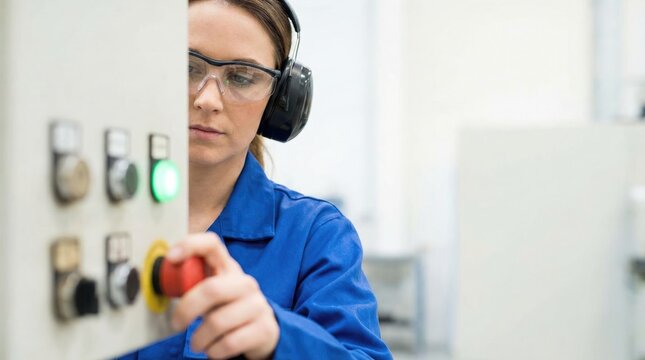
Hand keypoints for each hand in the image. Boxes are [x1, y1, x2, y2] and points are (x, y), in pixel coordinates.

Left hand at [167, 232, 278, 359]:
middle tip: (176, 324)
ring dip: (199, 339)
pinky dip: (214, 351)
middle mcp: (245, 283)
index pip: (212, 244)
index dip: (191, 246)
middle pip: (211, 289)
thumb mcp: (212, 293)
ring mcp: (257, 305)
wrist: (262, 331)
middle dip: (187, 310)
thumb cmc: (227, 308)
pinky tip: (214, 349)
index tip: (171, 258)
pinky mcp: (263, 328)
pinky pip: (229, 343)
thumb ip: (192, 284)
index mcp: (228, 268)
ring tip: (198, 343)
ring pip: (218, 323)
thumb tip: (164, 282)